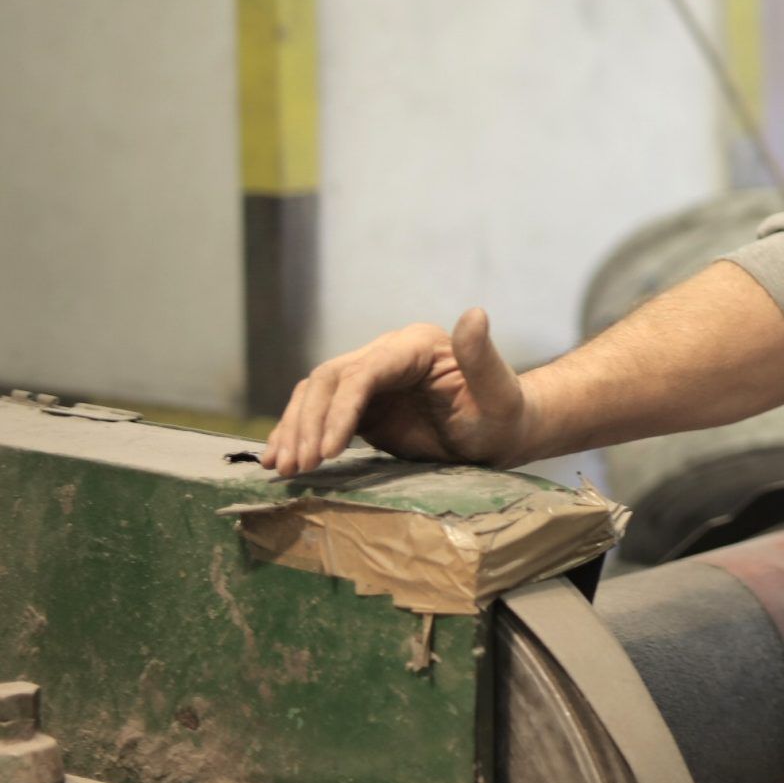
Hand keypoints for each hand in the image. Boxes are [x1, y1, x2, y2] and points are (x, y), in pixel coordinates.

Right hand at [258, 309, 535, 476]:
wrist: (501, 433)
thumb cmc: (504, 415)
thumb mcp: (499, 392)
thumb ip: (482, 357)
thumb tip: (475, 313)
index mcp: (416, 345)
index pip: (364, 373)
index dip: (340, 410)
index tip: (326, 452)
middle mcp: (388, 355)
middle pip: (329, 381)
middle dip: (307, 424)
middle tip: (295, 468)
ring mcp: (372, 379)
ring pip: (316, 395)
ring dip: (294, 430)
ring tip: (279, 469)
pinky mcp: (363, 405)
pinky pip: (319, 414)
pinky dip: (298, 433)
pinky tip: (280, 460)